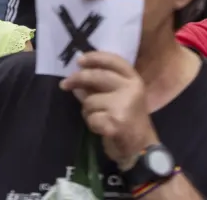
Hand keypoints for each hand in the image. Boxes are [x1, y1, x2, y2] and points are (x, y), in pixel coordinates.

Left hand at [59, 52, 159, 168]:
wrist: (141, 148)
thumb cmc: (128, 119)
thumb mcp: (120, 97)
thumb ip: (101, 85)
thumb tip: (76, 78)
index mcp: (134, 80)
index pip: (113, 61)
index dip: (95, 57)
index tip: (80, 60)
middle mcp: (131, 89)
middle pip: (96, 76)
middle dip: (76, 79)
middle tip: (65, 84)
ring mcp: (124, 105)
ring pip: (89, 101)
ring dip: (88, 111)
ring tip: (101, 118)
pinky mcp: (116, 122)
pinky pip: (91, 118)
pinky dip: (92, 124)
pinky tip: (102, 129)